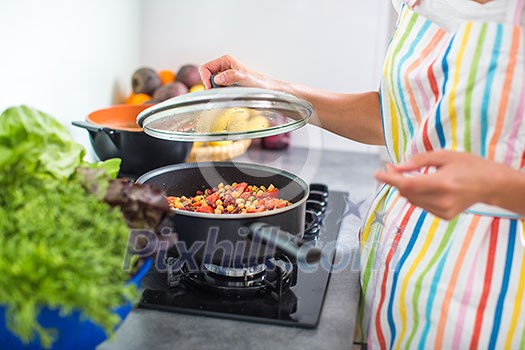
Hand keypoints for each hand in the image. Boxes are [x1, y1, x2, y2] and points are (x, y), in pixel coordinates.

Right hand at [199, 54, 273, 89]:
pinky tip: (230, 95)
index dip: (205, 79)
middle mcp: (224, 67)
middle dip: (211, 86)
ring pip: (211, 85)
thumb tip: (218, 78)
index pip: (205, 68)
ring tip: (228, 93)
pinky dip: (220, 94)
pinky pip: (217, 90)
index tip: (211, 88)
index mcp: (225, 60)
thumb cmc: (258, 82)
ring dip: (217, 91)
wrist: (266, 89)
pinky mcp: (226, 84)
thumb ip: (232, 76)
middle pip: (207, 77)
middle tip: (222, 92)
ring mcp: (224, 76)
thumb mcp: (245, 78)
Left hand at [374, 151, 505, 219]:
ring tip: (404, 173)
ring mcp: (444, 211)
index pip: (408, 184)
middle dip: (395, 180)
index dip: (390, 179)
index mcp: (443, 183)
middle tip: (390, 167)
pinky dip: (416, 195)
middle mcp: (443, 201)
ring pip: (412, 200)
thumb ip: (419, 161)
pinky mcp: (444, 216)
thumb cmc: (468, 165)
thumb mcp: (444, 156)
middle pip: (407, 193)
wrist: (492, 184)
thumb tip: (397, 167)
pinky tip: (421, 185)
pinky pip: (421, 205)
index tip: (377, 173)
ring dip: (404, 187)